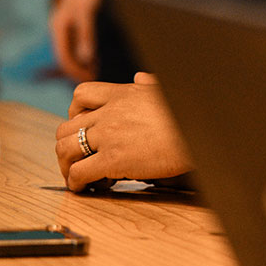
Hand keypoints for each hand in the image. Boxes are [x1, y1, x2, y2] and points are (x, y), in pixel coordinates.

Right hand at [49, 0, 104, 82]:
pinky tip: (98, 52)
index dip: (75, 70)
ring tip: (97, 68)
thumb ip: (86, 35)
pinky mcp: (77, 18)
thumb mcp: (88, 12)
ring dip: (83, 60)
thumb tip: (85, 59)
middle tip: (96, 77)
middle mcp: (60, 26)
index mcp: (58, 27)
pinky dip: (87, 49)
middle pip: (66, 54)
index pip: (63, 56)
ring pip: (72, 48)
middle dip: (78, 68)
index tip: (90, 79)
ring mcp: (68, 22)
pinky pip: (79, 39)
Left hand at [54, 74, 192, 190]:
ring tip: (79, 176)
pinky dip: (76, 182)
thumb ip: (150, 85)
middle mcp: (109, 113)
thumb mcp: (167, 91)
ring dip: (67, 165)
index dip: (75, 113)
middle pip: (66, 127)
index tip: (83, 127)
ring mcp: (108, 136)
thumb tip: (140, 77)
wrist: (201, 133)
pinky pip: (79, 173)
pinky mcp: (112, 160)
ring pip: (64, 149)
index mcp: (123, 94)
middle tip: (78, 158)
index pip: (81, 95)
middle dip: (67, 145)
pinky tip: (85, 187)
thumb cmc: (190, 115)